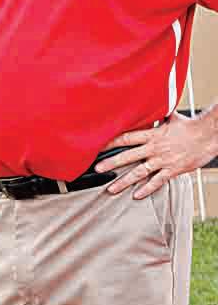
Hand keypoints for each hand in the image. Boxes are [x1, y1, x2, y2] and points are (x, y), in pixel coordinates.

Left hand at [99, 116, 217, 198]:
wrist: (210, 135)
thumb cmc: (192, 127)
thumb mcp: (173, 119)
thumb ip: (160, 117)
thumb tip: (154, 109)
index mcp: (153, 135)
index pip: (126, 138)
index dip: (110, 142)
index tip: (96, 147)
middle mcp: (155, 148)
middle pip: (128, 156)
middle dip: (111, 163)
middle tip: (97, 169)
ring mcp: (163, 160)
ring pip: (139, 172)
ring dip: (124, 181)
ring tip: (111, 189)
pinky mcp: (173, 170)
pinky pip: (158, 181)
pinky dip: (147, 189)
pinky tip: (137, 195)